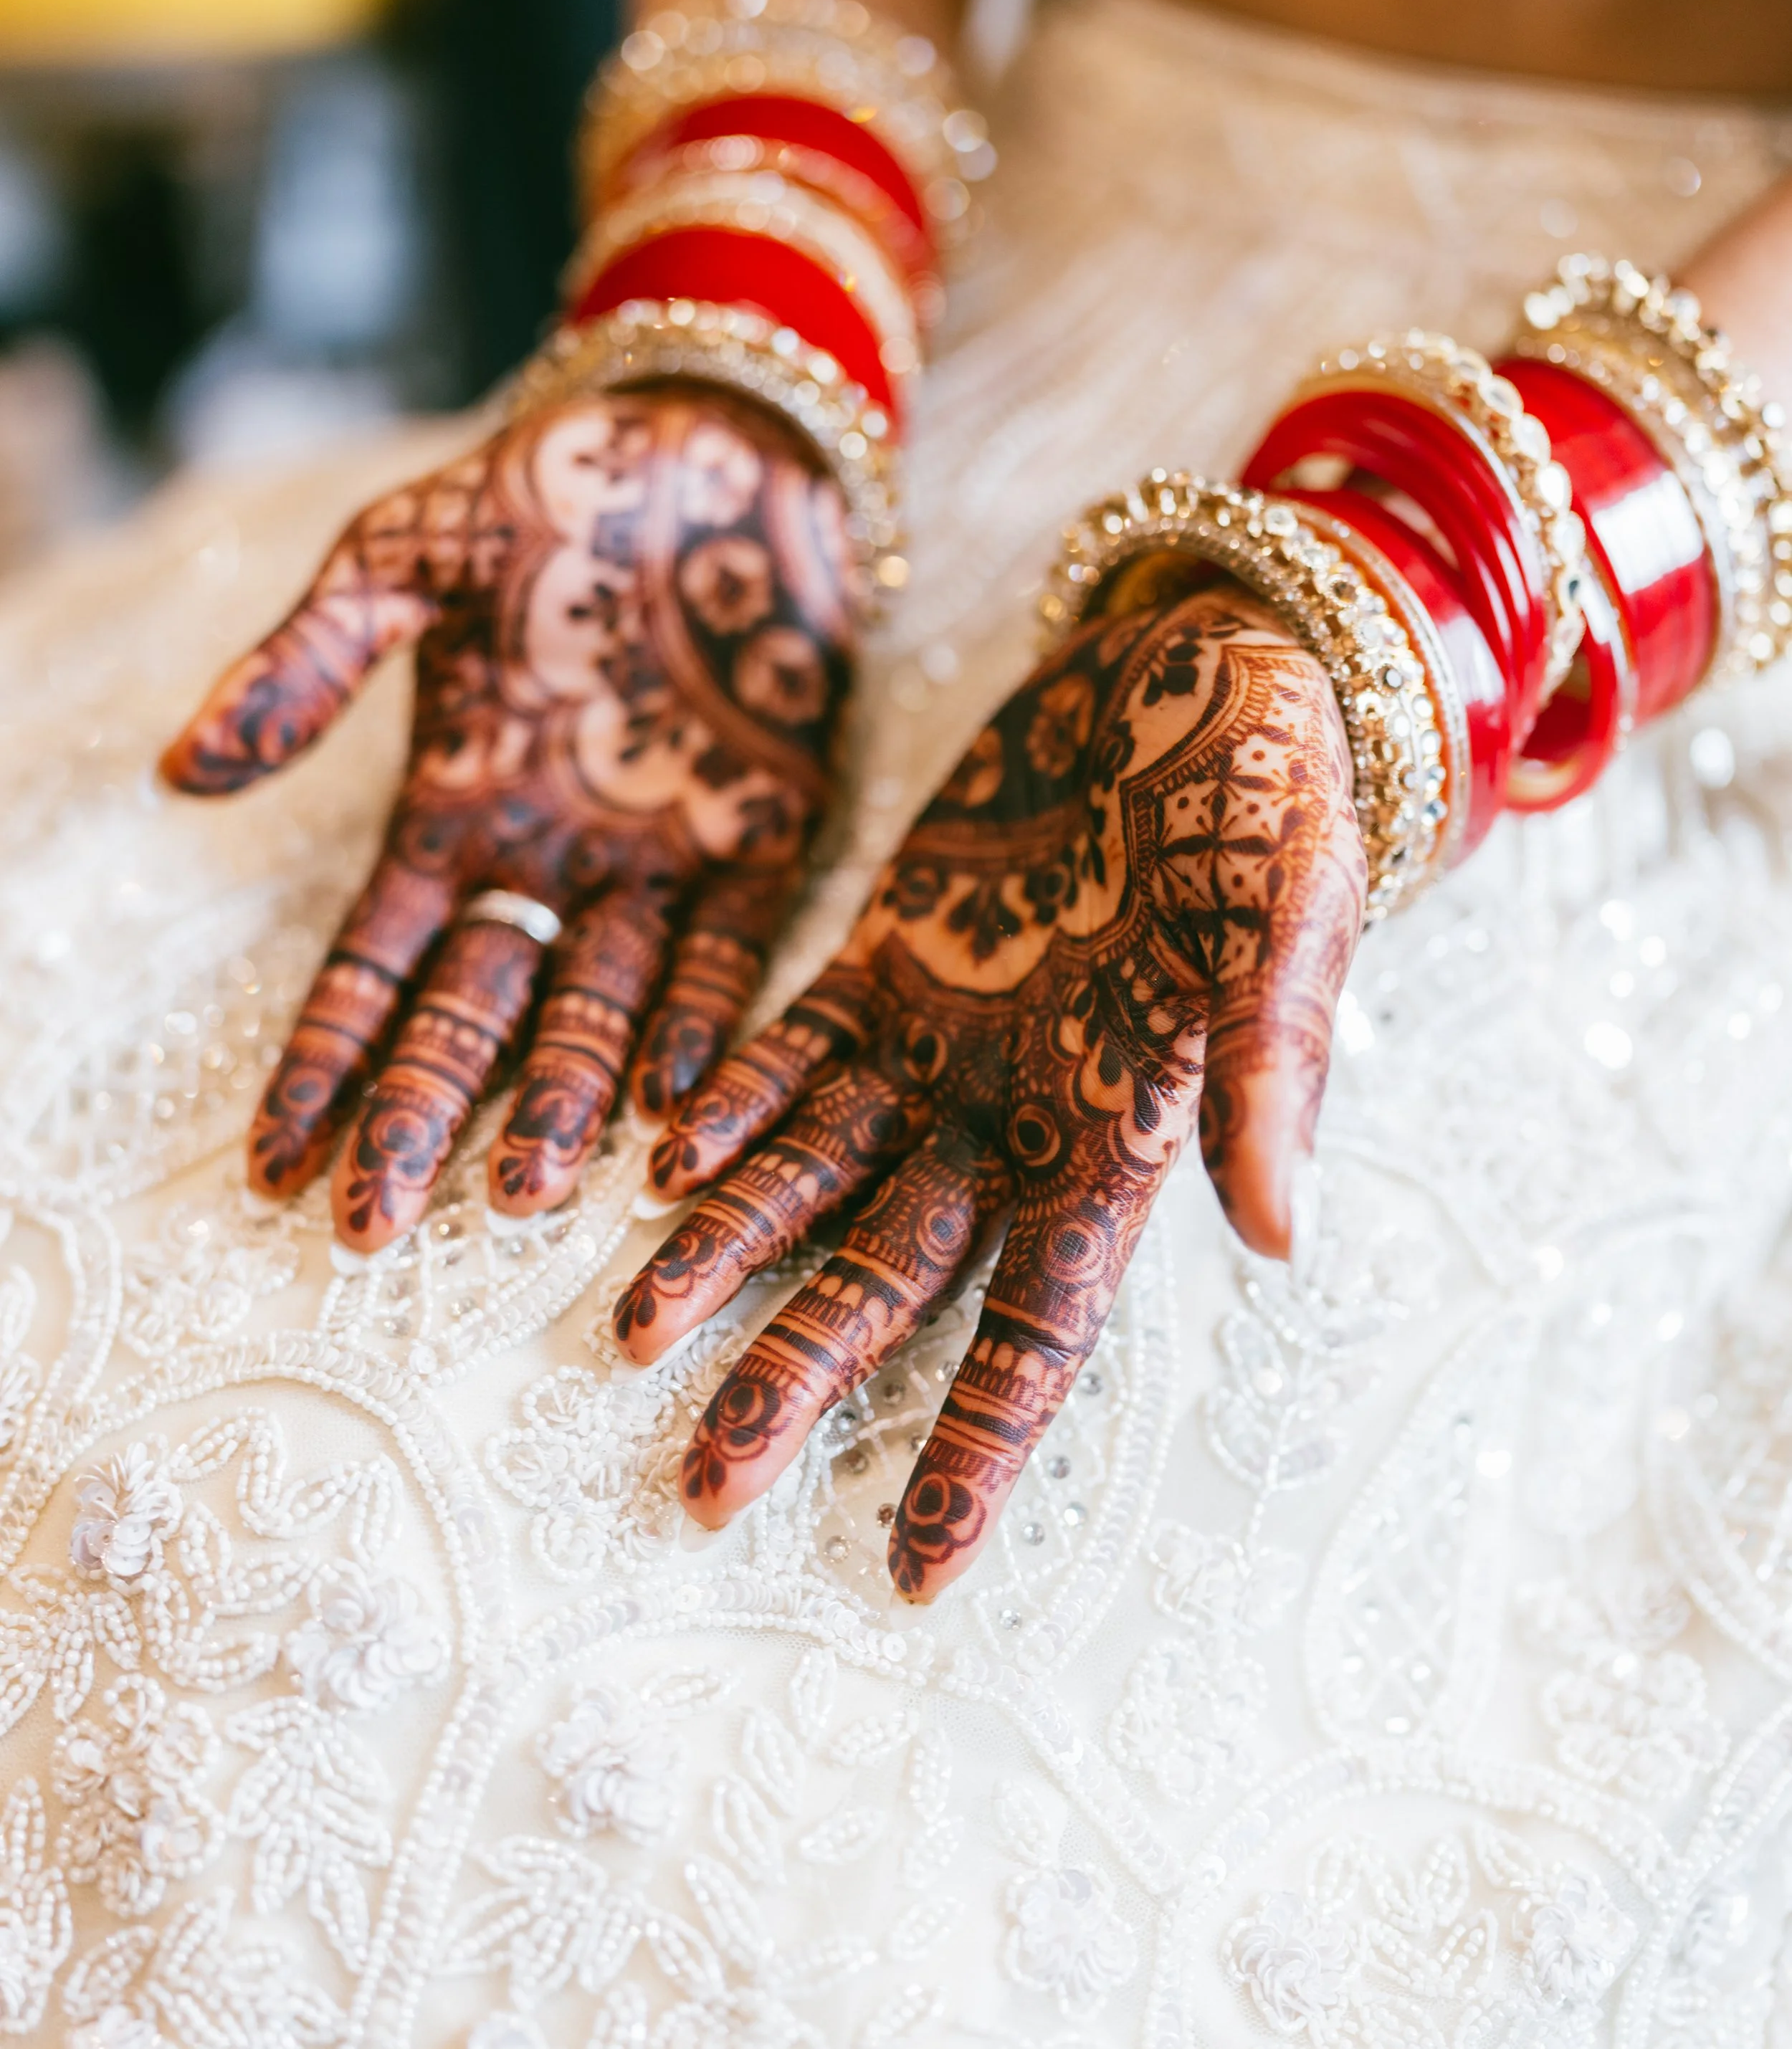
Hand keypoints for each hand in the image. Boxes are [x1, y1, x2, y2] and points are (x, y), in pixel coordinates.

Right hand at [162, 389, 853, 1252]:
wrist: (716, 446)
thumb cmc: (549, 492)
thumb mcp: (401, 563)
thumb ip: (309, 667)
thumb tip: (181, 773)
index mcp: (458, 813)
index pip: (376, 970)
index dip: (326, 1064)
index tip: (273, 1163)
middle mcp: (554, 863)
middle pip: (477, 1016)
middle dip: (424, 1118)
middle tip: (375, 1224)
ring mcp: (659, 860)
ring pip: (600, 1009)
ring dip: (562, 1100)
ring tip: (521, 1194)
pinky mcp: (765, 838)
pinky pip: (728, 954)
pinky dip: (701, 1025)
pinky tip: (672, 1103)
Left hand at [613, 585, 1365, 1597]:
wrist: (1203, 656)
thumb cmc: (1275, 787)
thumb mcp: (1286, 917)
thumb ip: (1273, 1070)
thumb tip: (1281, 1239)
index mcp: (1126, 1131)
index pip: (1043, 1326)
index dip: (980, 1446)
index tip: (915, 1567)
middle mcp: (1020, 1111)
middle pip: (895, 1276)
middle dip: (801, 1375)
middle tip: (698, 1483)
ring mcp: (945, 1038)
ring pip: (817, 1174)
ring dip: (729, 1250)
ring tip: (630, 1334)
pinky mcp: (887, 953)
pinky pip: (792, 1051)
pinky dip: (734, 1103)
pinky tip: (660, 1160)